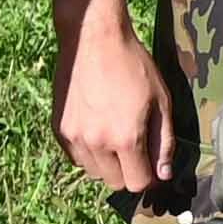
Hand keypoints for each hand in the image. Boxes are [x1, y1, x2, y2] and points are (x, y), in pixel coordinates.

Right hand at [54, 0, 173, 199]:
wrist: (93, 40)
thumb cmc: (133, 66)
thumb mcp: (161, 101)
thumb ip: (163, 142)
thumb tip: (163, 174)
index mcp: (125, 138)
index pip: (137, 183)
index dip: (149, 176)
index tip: (152, 162)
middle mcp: (96, 143)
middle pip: (115, 182)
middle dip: (129, 171)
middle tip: (134, 146)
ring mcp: (74, 137)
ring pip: (94, 172)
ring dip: (107, 163)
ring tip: (114, 133)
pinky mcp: (59, 129)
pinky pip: (76, 157)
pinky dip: (88, 152)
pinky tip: (97, 128)